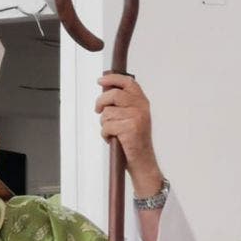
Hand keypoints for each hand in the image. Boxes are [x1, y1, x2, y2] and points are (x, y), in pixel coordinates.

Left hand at [95, 74, 163, 195]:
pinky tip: (112, 139)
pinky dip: (105, 134)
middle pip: (114, 94)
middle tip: (98, 110)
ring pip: (107, 113)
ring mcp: (136, 118)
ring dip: (104, 124)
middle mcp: (141, 108)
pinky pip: (107, 126)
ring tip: (112, 132)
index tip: (100, 81)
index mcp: (142, 103)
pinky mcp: (130, 129)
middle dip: (101, 102)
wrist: (143, 162)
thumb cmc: (134, 141)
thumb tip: (105, 91)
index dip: (113, 79)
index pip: (128, 82)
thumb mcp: (132, 118)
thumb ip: (123, 105)